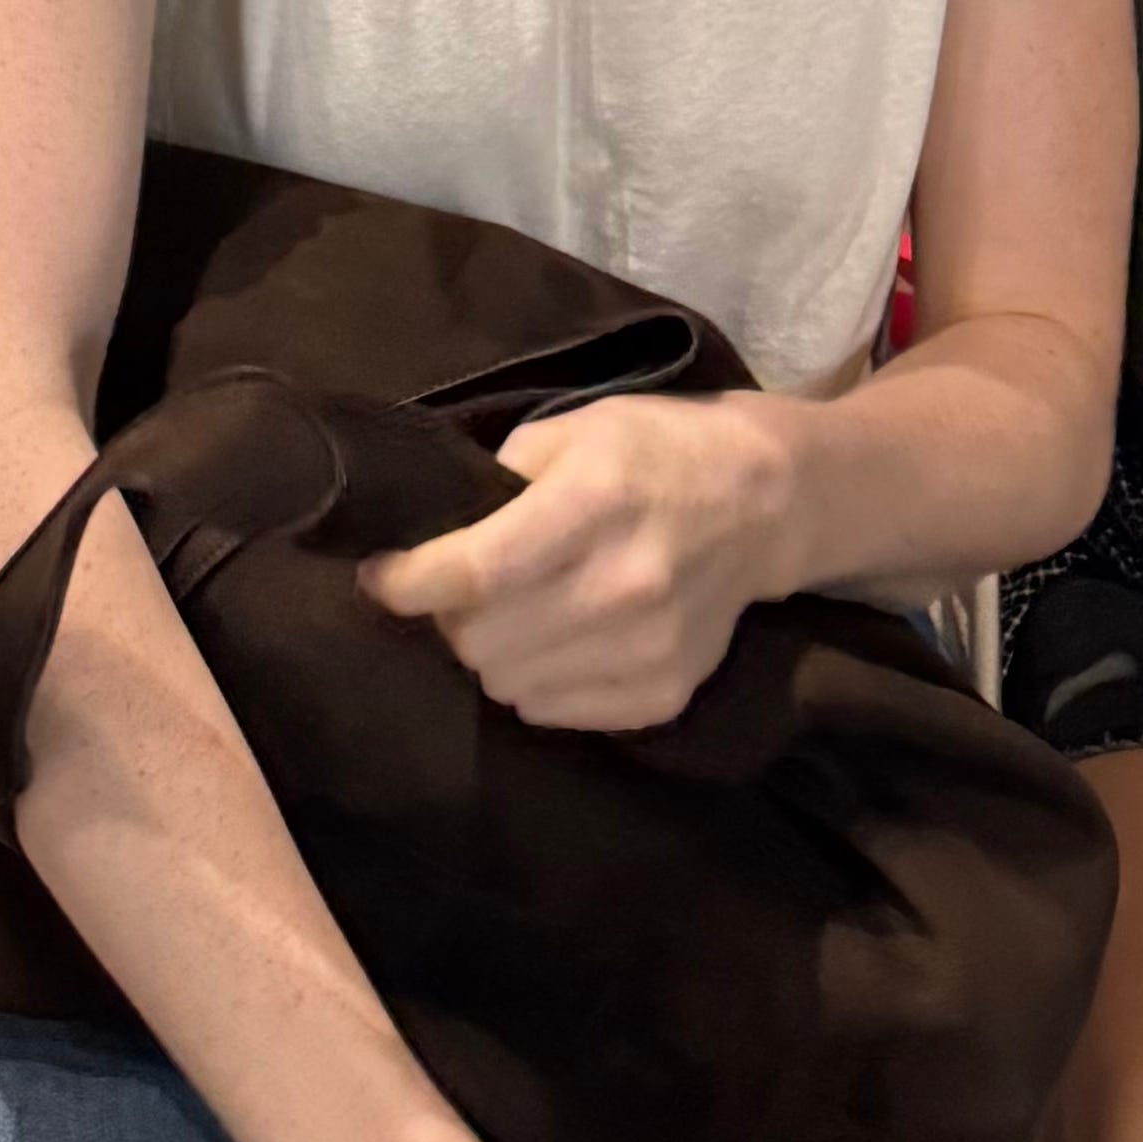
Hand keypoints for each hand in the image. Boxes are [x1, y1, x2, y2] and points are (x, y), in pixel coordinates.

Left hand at [361, 400, 785, 729]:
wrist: (763, 504)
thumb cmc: (654, 450)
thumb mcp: (573, 429)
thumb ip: (500, 477)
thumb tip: (434, 533)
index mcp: (593, 504)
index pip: (474, 571)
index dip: (407, 582)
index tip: (379, 577)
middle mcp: (622, 585)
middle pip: (479, 640)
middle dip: (449, 615)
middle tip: (462, 586)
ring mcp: (647, 649)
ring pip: (508, 684)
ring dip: (491, 651)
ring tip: (513, 611)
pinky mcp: (663, 694)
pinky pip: (552, 712)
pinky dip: (534, 681)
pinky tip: (555, 639)